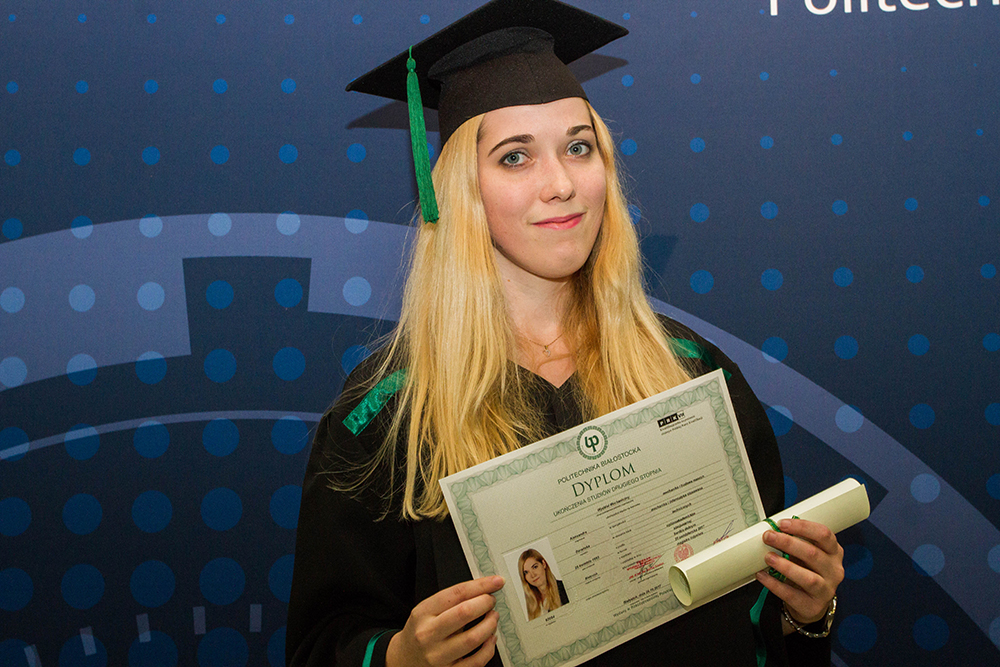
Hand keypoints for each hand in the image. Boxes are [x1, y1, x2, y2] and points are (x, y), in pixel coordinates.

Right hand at [386, 576, 503, 666]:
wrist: (404, 658)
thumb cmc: (420, 631)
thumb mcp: (426, 610)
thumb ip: (451, 601)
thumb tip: (483, 589)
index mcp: (424, 613)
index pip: (456, 593)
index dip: (481, 585)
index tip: (496, 581)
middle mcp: (429, 634)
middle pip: (464, 613)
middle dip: (485, 603)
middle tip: (491, 601)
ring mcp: (438, 656)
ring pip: (473, 638)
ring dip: (490, 624)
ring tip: (493, 618)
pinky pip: (476, 661)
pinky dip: (489, 648)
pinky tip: (490, 638)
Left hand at [756, 518, 843, 626]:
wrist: (810, 602)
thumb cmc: (807, 570)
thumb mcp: (807, 554)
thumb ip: (796, 542)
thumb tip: (773, 531)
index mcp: (834, 552)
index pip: (824, 535)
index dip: (803, 527)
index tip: (781, 524)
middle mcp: (834, 570)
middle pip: (813, 554)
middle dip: (788, 543)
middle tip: (768, 537)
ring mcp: (826, 590)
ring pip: (808, 578)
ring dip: (785, 566)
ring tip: (768, 557)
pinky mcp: (813, 607)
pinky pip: (792, 595)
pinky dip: (775, 585)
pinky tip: (762, 575)